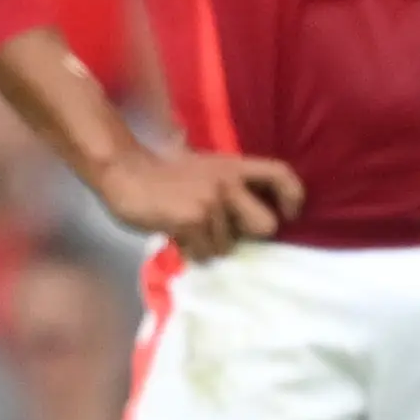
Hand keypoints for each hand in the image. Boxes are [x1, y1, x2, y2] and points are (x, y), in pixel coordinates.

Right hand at [91, 144, 303, 260]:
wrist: (126, 173)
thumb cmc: (165, 176)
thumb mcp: (206, 170)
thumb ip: (230, 187)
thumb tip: (254, 222)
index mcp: (234, 166)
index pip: (281, 173)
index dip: (293, 196)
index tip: (289, 214)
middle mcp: (229, 182)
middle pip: (265, 226)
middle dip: (246, 237)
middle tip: (223, 232)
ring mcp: (211, 202)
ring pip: (228, 247)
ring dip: (209, 245)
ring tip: (188, 228)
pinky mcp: (192, 220)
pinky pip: (205, 254)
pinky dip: (191, 251)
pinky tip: (177, 235)